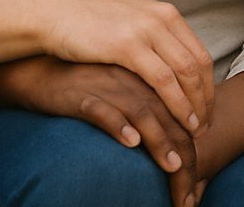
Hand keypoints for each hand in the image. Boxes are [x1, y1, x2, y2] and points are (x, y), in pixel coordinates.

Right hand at [8, 58, 202, 206]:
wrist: (42, 67)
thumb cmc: (90, 76)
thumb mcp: (128, 78)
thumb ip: (154, 92)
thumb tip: (181, 122)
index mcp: (149, 63)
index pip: (186, 92)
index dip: (199, 122)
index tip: (202, 154)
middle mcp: (134, 73)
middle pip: (171, 107)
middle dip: (185, 144)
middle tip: (191, 180)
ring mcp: (109, 83)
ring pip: (144, 111)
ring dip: (161, 140)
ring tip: (172, 167)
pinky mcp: (82, 95)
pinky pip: (104, 111)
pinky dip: (119, 127)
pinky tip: (130, 143)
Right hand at [45, 0, 214, 136]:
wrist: (51, 13)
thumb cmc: (87, 24)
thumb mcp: (130, 22)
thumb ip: (154, 37)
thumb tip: (174, 59)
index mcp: (165, 15)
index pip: (199, 55)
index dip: (207, 88)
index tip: (205, 112)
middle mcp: (160, 20)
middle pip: (196, 67)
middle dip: (203, 101)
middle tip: (204, 129)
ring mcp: (143, 31)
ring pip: (181, 77)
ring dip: (190, 109)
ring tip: (192, 134)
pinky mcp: (123, 47)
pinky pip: (157, 83)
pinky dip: (171, 106)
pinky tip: (169, 128)